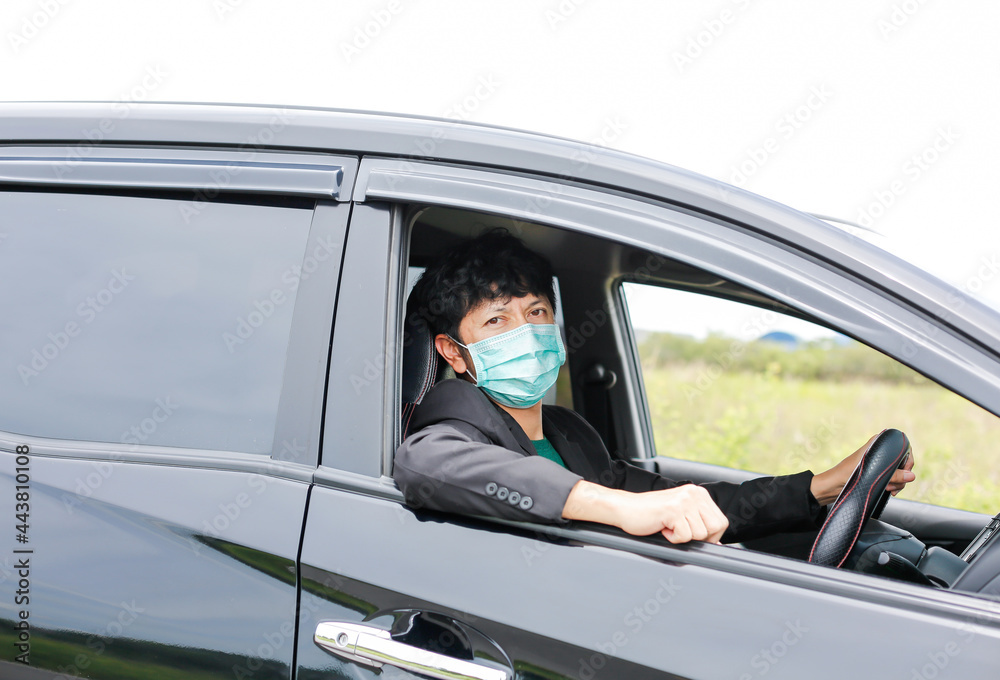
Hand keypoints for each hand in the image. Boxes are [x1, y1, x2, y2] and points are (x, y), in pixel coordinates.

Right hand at [562, 481, 727, 543]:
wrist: (625, 509)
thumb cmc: (651, 515)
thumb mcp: (681, 516)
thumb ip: (700, 525)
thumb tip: (718, 544)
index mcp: (698, 493)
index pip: (721, 522)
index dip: (710, 535)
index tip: (692, 534)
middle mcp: (693, 493)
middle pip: (715, 528)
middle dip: (699, 537)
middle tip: (680, 531)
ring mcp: (684, 500)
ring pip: (700, 534)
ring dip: (683, 537)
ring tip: (668, 526)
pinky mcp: (673, 509)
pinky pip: (684, 536)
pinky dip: (672, 538)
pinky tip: (662, 527)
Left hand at [810, 433, 916, 505]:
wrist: (831, 486)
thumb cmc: (844, 476)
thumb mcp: (870, 475)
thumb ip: (891, 475)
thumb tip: (911, 476)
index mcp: (876, 444)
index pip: (902, 446)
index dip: (907, 459)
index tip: (905, 472)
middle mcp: (879, 452)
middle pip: (902, 462)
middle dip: (902, 475)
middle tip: (893, 485)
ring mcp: (879, 464)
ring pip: (899, 472)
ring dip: (897, 482)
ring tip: (889, 489)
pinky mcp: (877, 474)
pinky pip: (892, 479)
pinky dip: (893, 485)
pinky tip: (889, 491)